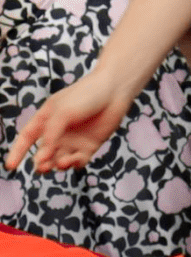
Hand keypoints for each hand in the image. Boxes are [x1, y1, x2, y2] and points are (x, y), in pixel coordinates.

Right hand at [4, 68, 133, 173]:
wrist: (114, 90)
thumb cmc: (85, 95)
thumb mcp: (62, 112)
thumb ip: (51, 134)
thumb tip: (43, 157)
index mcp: (46, 119)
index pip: (26, 138)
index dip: (17, 152)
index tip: (10, 167)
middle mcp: (58, 132)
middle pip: (43, 154)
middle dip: (41, 162)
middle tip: (43, 165)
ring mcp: (74, 140)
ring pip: (60, 160)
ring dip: (58, 165)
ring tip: (61, 162)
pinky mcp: (90, 145)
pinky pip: (78, 161)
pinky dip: (75, 164)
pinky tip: (75, 160)